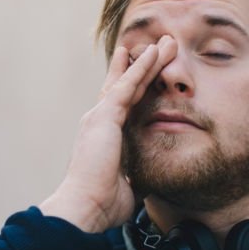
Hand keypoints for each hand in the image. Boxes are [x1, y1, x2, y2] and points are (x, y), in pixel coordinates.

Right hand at [40, 35, 176, 232]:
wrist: (85, 207)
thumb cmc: (102, 204)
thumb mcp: (128, 187)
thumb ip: (137, 177)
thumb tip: (150, 180)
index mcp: (103, 138)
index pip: (122, 107)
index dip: (135, 88)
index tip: (146, 73)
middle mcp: (98, 123)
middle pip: (123, 87)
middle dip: (140, 67)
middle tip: (155, 47)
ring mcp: (99, 117)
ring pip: (128, 81)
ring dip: (147, 61)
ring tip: (164, 42)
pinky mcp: (104, 116)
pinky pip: (128, 85)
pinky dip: (142, 68)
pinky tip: (155, 53)